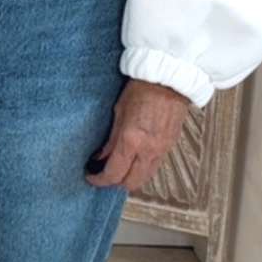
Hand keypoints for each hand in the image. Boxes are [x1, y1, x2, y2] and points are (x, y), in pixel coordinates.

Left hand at [85, 78, 191, 193]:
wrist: (169, 78)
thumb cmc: (144, 88)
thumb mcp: (118, 112)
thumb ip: (111, 139)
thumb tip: (102, 156)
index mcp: (132, 140)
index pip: (113, 173)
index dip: (99, 179)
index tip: (91, 176)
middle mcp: (148, 149)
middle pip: (130, 183)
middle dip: (114, 182)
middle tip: (103, 173)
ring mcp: (161, 149)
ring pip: (144, 178)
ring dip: (130, 177)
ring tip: (119, 166)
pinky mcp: (169, 146)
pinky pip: (154, 166)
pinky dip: (142, 168)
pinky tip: (134, 158)